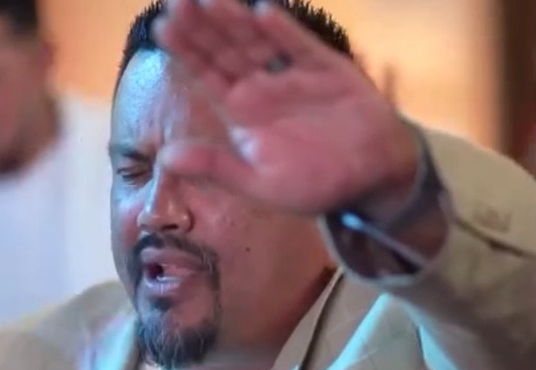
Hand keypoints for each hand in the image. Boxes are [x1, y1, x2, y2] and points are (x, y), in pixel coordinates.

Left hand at [153, 0, 417, 215]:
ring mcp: (292, 75)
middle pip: (226, 50)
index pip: (207, 75)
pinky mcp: (326, 68)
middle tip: (179, 1)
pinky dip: (285, 31)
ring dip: (236, 21)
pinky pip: (301, 47)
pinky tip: (264, 15)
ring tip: (214, 1)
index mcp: (242, 113)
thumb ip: (217, 167)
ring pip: (258, 42)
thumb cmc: (313, 184)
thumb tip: (165, 160)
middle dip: (203, 26)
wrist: (371, 177)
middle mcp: (262, 87)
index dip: (186, 51)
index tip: (164, 28)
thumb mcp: (261, 183)